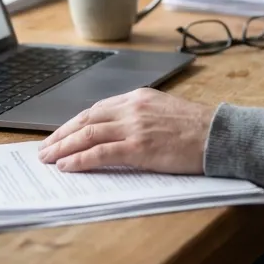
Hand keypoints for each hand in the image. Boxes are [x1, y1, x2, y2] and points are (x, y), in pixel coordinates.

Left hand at [36, 88, 214, 173]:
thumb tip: (117, 130)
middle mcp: (133, 108)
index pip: (96, 109)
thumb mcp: (164, 110)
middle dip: (61, 135)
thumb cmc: (197, 128)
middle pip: (86, 119)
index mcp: (138, 97)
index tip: (60, 134)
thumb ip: (140, 115)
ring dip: (63, 147)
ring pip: (88, 135)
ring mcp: (135, 127)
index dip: (74, 123)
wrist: (218, 135)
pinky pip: (100, 153)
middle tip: (44, 149)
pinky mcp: (139, 147)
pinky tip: (67, 166)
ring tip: (48, 158)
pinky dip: (80, 159)